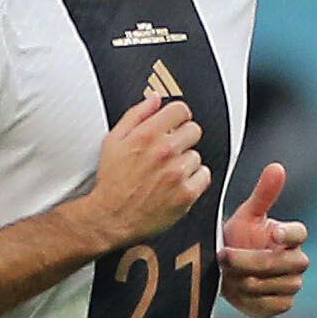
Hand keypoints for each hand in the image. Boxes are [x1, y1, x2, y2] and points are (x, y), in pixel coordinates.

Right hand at [76, 95, 212, 249]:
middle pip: (194, 130)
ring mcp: (177, 173)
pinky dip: (194, 179)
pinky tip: (177, 184)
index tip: (176, 124)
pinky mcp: (186, 194)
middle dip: (183, 138)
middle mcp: (165, 152)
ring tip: (168, 172)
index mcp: (147, 135)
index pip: (181, 110)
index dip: (178, 117)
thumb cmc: (112, 181)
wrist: (112, 217)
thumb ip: (136, 115)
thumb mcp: (114, 141)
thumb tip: (155, 100)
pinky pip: (204, 176)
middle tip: (171, 150)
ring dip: (186, 162)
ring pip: (197, 155)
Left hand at [218, 161, 309, 317]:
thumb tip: (277, 166)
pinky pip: (268, 304)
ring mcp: (292, 285)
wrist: (229, 270)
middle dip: (249, 261)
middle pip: (279, 263)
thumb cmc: (241, 237)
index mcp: (292, 236)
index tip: (273, 233)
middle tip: (223, 256)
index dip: (288, 233)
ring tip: (226, 274)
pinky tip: (235, 290)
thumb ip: (264, 194)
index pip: (299, 233)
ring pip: (271, 285)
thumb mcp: (248, 215)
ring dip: (244, 280)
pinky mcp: (282, 305)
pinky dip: (249, 298)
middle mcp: (297, 261)